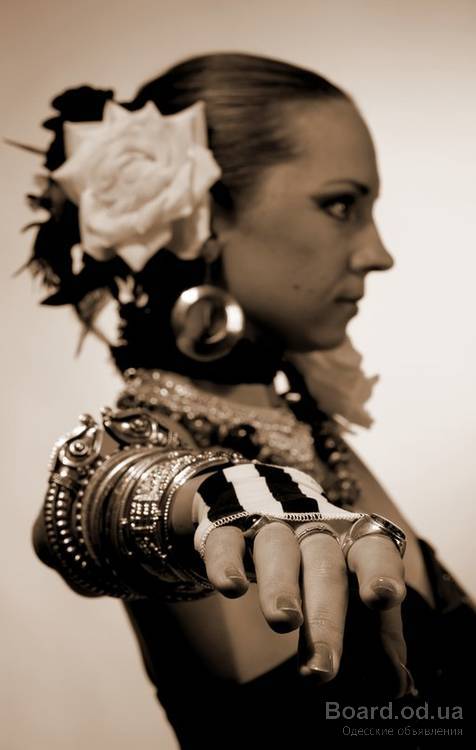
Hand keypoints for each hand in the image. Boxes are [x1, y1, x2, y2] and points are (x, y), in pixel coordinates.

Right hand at [194, 464, 409, 695]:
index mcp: (350, 543)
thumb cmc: (314, 566)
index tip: (385, 597)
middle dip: (326, 616)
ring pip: (277, 549)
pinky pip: (226, 541)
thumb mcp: (347, 596)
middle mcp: (313, 529)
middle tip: (325, 667)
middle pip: (324, 564)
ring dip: (281, 586)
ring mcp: (268, 525)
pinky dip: (228, 562)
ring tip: (284, 622)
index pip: (373, 550)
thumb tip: (399, 684)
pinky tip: (232, 588)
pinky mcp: (227, 528)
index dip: (379, 570)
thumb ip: (375, 636)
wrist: (254, 509)